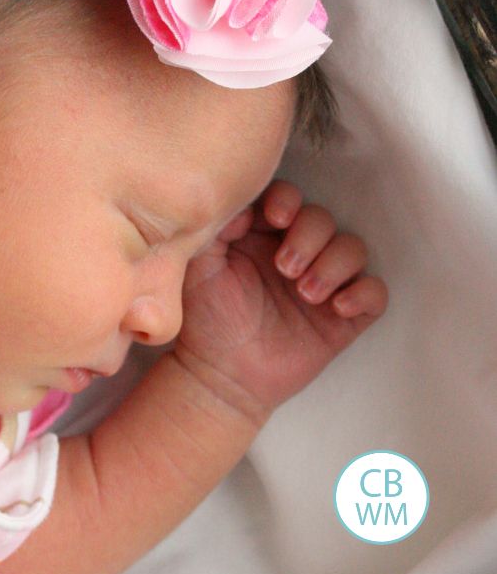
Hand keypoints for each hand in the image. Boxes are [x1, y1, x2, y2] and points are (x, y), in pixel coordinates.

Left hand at [175, 179, 387, 421]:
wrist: (221, 374)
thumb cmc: (206, 317)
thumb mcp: (199, 268)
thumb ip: (215, 231)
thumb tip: (242, 206)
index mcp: (261, 234)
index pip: (286, 199)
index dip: (287, 200)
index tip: (276, 218)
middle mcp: (296, 251)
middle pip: (322, 219)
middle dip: (309, 237)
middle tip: (285, 268)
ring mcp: (323, 282)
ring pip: (353, 249)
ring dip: (334, 264)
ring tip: (305, 293)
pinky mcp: (343, 316)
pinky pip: (374, 293)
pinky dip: (363, 293)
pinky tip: (336, 307)